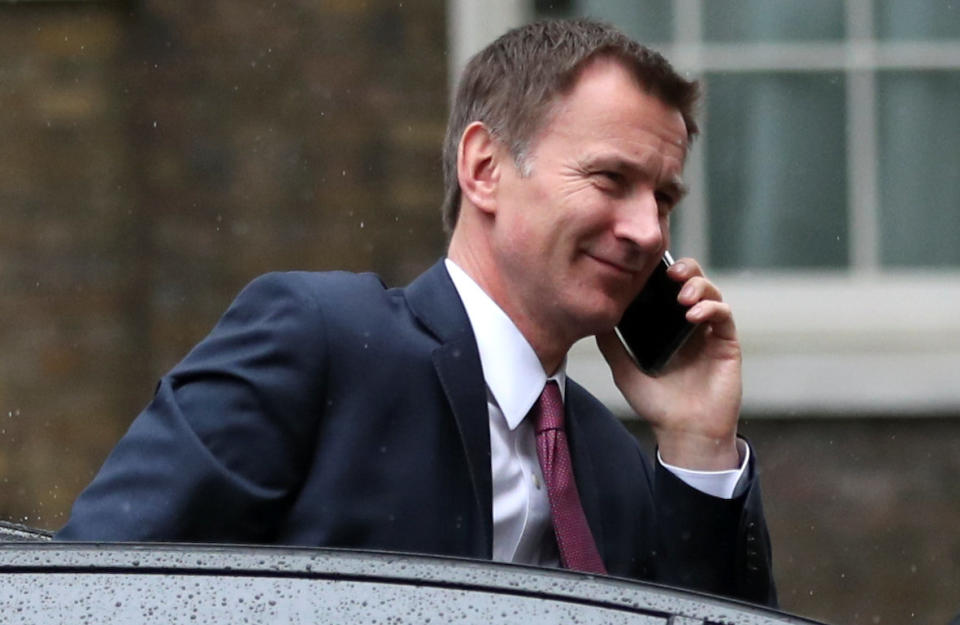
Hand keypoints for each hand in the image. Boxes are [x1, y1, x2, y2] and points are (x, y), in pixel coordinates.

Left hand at [596, 257, 741, 469]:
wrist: (684, 431)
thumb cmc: (656, 405)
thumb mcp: (624, 371)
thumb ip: (611, 344)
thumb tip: (595, 319)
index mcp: (666, 326)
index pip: (666, 288)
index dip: (660, 273)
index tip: (647, 267)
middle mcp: (689, 324)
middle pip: (692, 281)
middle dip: (685, 269)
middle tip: (671, 273)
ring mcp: (708, 332)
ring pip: (711, 292)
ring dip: (699, 286)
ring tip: (683, 296)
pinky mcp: (726, 343)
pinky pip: (724, 315)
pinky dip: (711, 308)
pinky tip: (694, 315)